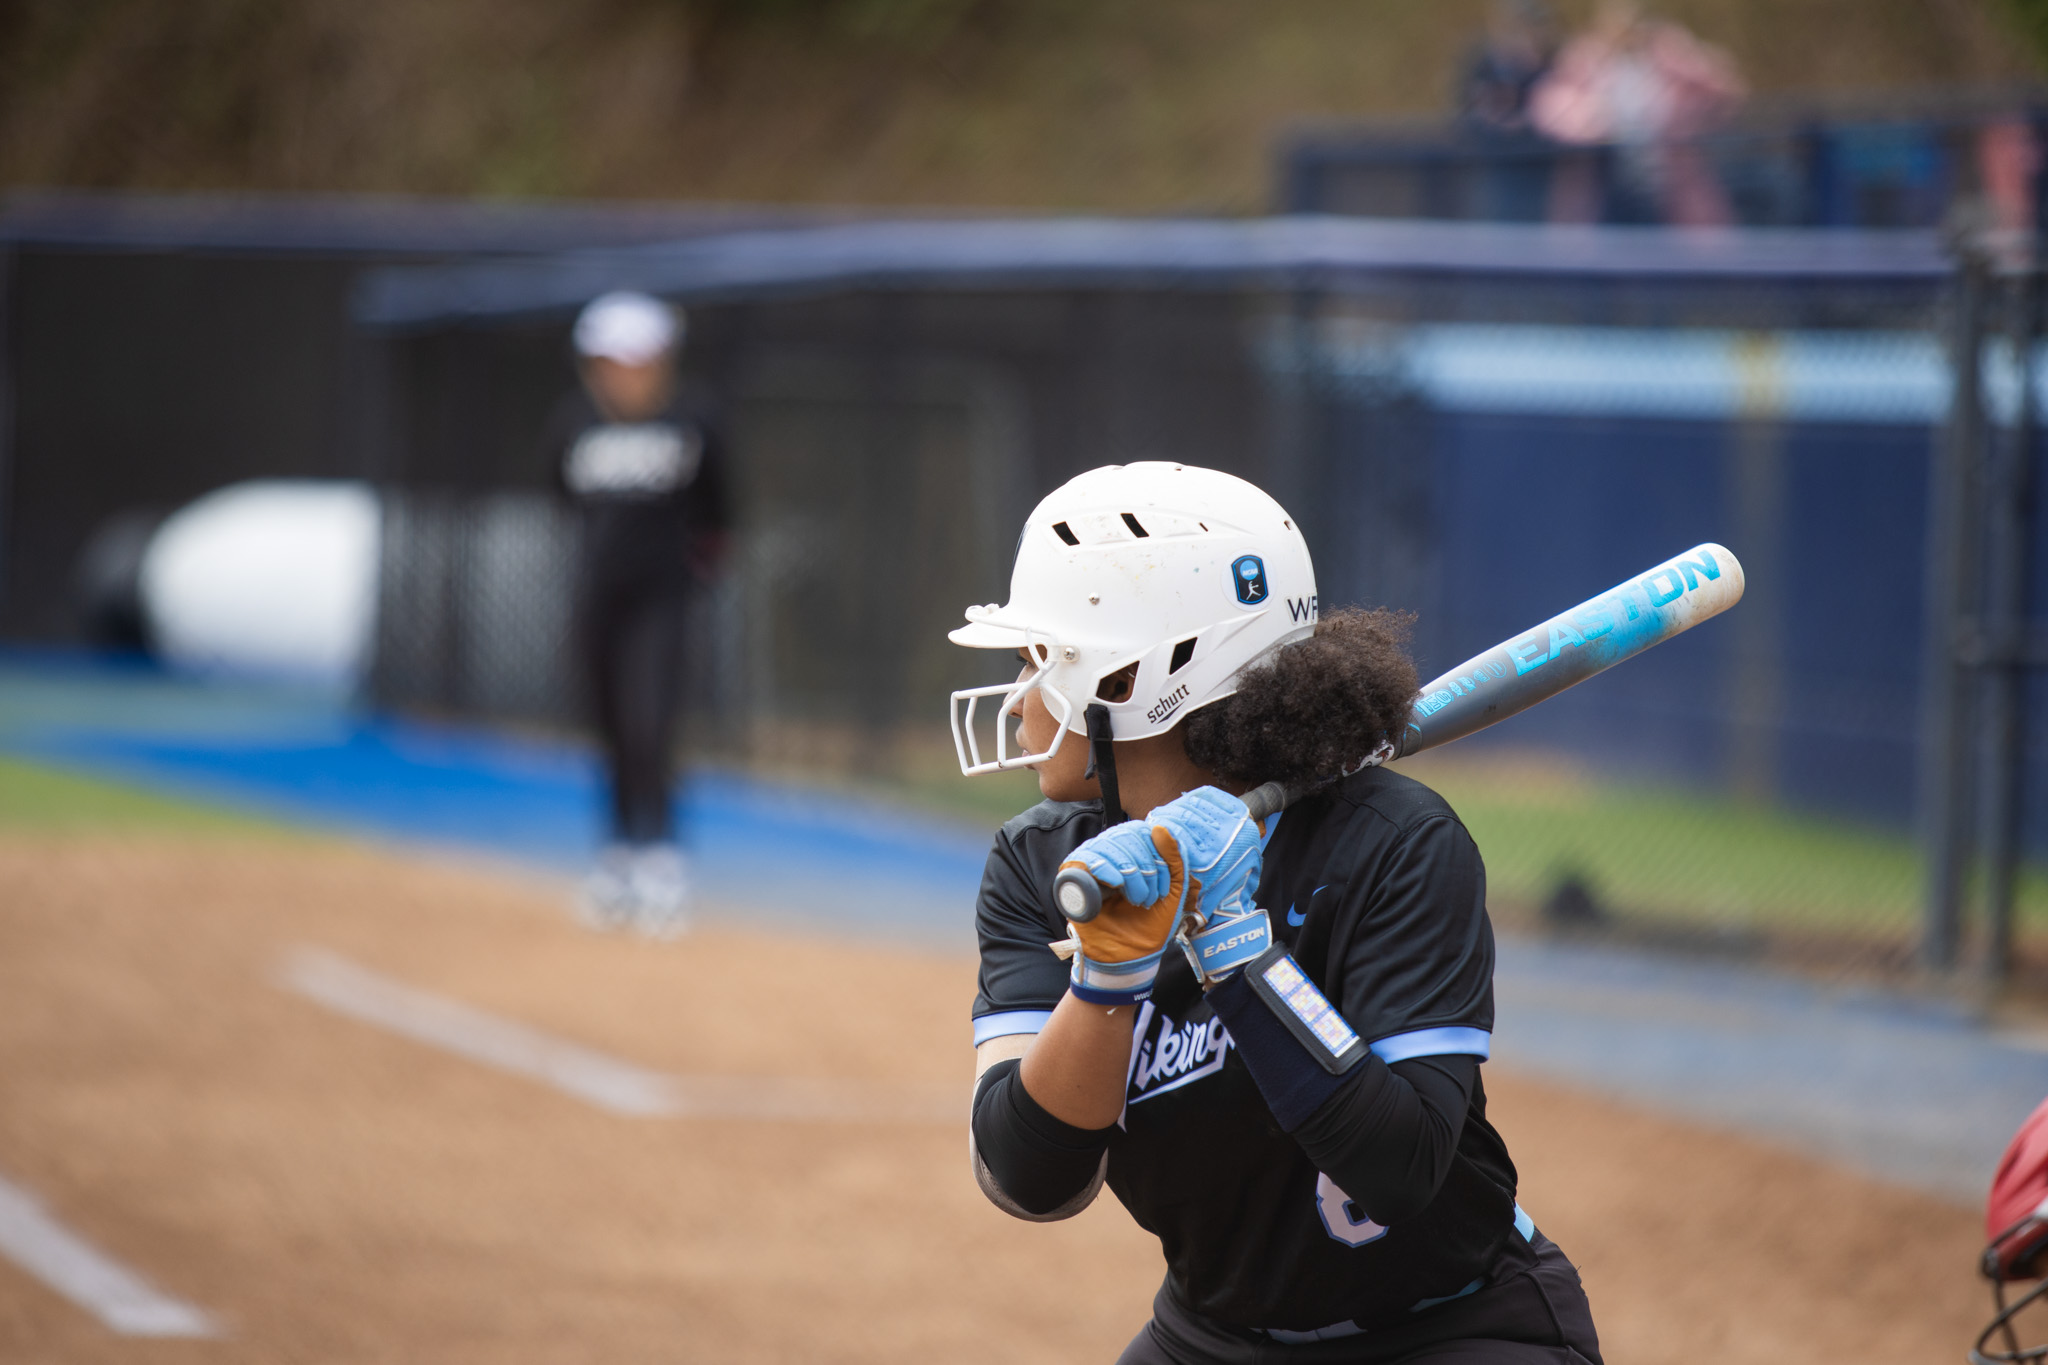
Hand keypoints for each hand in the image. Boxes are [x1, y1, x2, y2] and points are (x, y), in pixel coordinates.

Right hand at [1055, 788, 1261, 1004]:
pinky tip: (1115, 884)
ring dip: (1131, 874)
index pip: (1142, 832)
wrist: (1131, 956)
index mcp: (1132, 853)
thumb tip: (1159, 827)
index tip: (1163, 887)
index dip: (1157, 855)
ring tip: (1137, 900)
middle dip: (1147, 868)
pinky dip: (1104, 868)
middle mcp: (1109, 854)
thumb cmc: (1150, 924)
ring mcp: (1090, 866)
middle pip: (1127, 837)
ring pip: (1109, 846)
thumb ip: (1174, 858)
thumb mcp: (1173, 890)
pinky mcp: (1072, 880)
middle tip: (1150, 898)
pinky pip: (1085, 859)